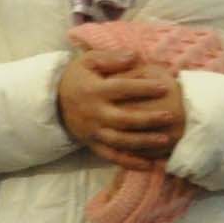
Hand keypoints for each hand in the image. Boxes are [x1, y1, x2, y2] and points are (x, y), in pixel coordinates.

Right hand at [57, 48, 183, 164]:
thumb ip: (111, 58)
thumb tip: (135, 56)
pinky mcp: (92, 144)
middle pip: (124, 119)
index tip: (165, 87)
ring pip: (120, 140)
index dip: (143, 88)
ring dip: (143, 142)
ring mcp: (93, 131)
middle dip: (148, 119)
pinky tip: (148, 165)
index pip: (122, 89)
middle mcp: (94, 113)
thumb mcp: (88, 61)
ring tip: (165, 140)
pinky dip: (129, 162)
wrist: (52, 101)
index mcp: (94, 91)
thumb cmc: (77, 77)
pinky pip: (111, 156)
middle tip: (171, 115)